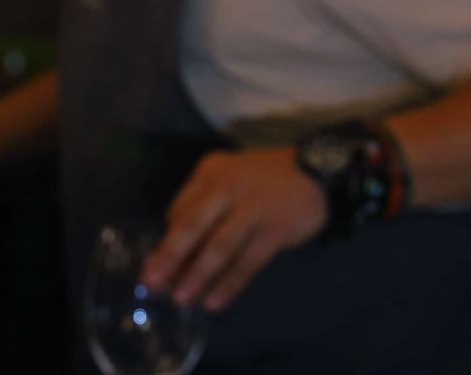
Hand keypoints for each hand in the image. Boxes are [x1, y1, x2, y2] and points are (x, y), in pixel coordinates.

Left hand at [140, 147, 326, 311]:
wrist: (317, 170)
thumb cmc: (263, 181)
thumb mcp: (229, 179)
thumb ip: (206, 205)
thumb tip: (179, 250)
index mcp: (210, 174)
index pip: (180, 211)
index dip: (167, 242)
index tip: (155, 269)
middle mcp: (227, 187)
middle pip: (192, 226)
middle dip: (169, 257)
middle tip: (153, 284)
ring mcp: (252, 207)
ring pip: (219, 247)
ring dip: (197, 276)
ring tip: (182, 299)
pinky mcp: (276, 229)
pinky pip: (248, 262)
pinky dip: (229, 283)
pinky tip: (215, 301)